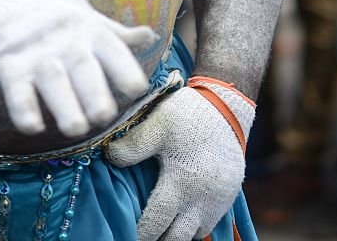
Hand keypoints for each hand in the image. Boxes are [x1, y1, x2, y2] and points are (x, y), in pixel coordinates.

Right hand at [0, 0, 154, 136]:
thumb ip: (116, 34)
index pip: (112, 48)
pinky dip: (23, 109)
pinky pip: (16, 89)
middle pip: (83, 67)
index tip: (137, 89)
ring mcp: (35, 52)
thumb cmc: (51, 15)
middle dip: (95, 92)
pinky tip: (33, 127)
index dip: (125, 68)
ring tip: (76, 129)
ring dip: (65, 106)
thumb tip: (150, 36)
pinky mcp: (7, 64)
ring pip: (53, 81)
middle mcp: (64, 40)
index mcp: (88, 29)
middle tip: (104, 117)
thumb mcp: (86, 19)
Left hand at [106, 82, 253, 239]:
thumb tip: (108, 157)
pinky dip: (195, 226)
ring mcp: (217, 201)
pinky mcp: (228, 197)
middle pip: (177, 237)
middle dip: (159, 239)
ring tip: (160, 228)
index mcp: (181, 183)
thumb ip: (133, 143)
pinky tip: (181, 217)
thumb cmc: (190, 115)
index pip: (156, 222)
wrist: (228, 107)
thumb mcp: (159, 122)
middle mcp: (202, 199)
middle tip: (142, 234)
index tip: (126, 235)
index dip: (141, 233)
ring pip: (196, 234)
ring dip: (178, 234)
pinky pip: (210, 224)